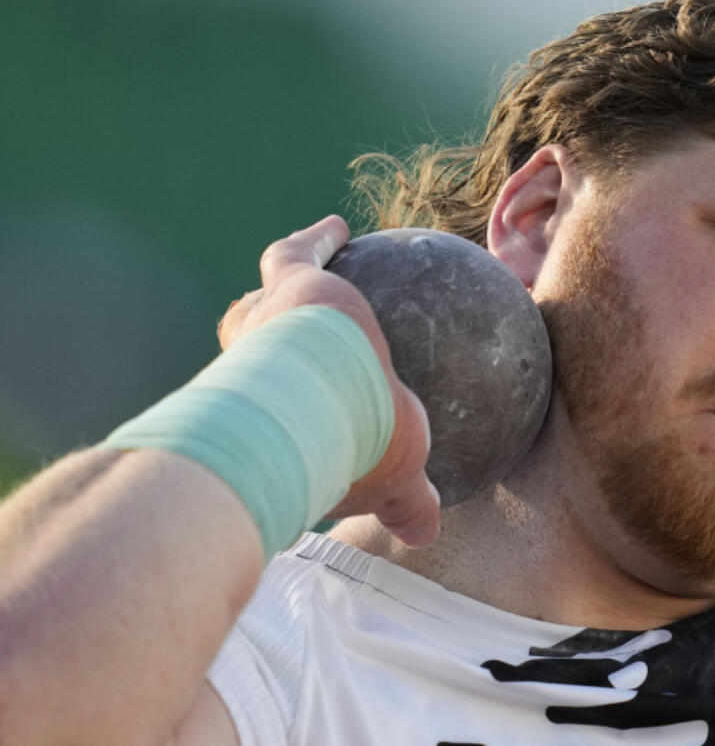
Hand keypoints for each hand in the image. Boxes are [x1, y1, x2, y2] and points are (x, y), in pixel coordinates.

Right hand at [218, 215, 440, 546]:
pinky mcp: (287, 284)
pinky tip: (340, 224)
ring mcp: (263, 327)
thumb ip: (408, 500)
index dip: (289, 404)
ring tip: (294, 279)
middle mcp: (252, 371)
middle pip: (246, 352)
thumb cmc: (355, 447)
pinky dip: (315, 239)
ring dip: (270, 297)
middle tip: (278, 343)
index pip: (278, 405)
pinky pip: (294, 253)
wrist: (318, 407)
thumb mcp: (397, 476)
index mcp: (278, 415)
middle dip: (256, 347)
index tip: (307, 405)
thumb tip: (425, 534)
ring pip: (255, 308)